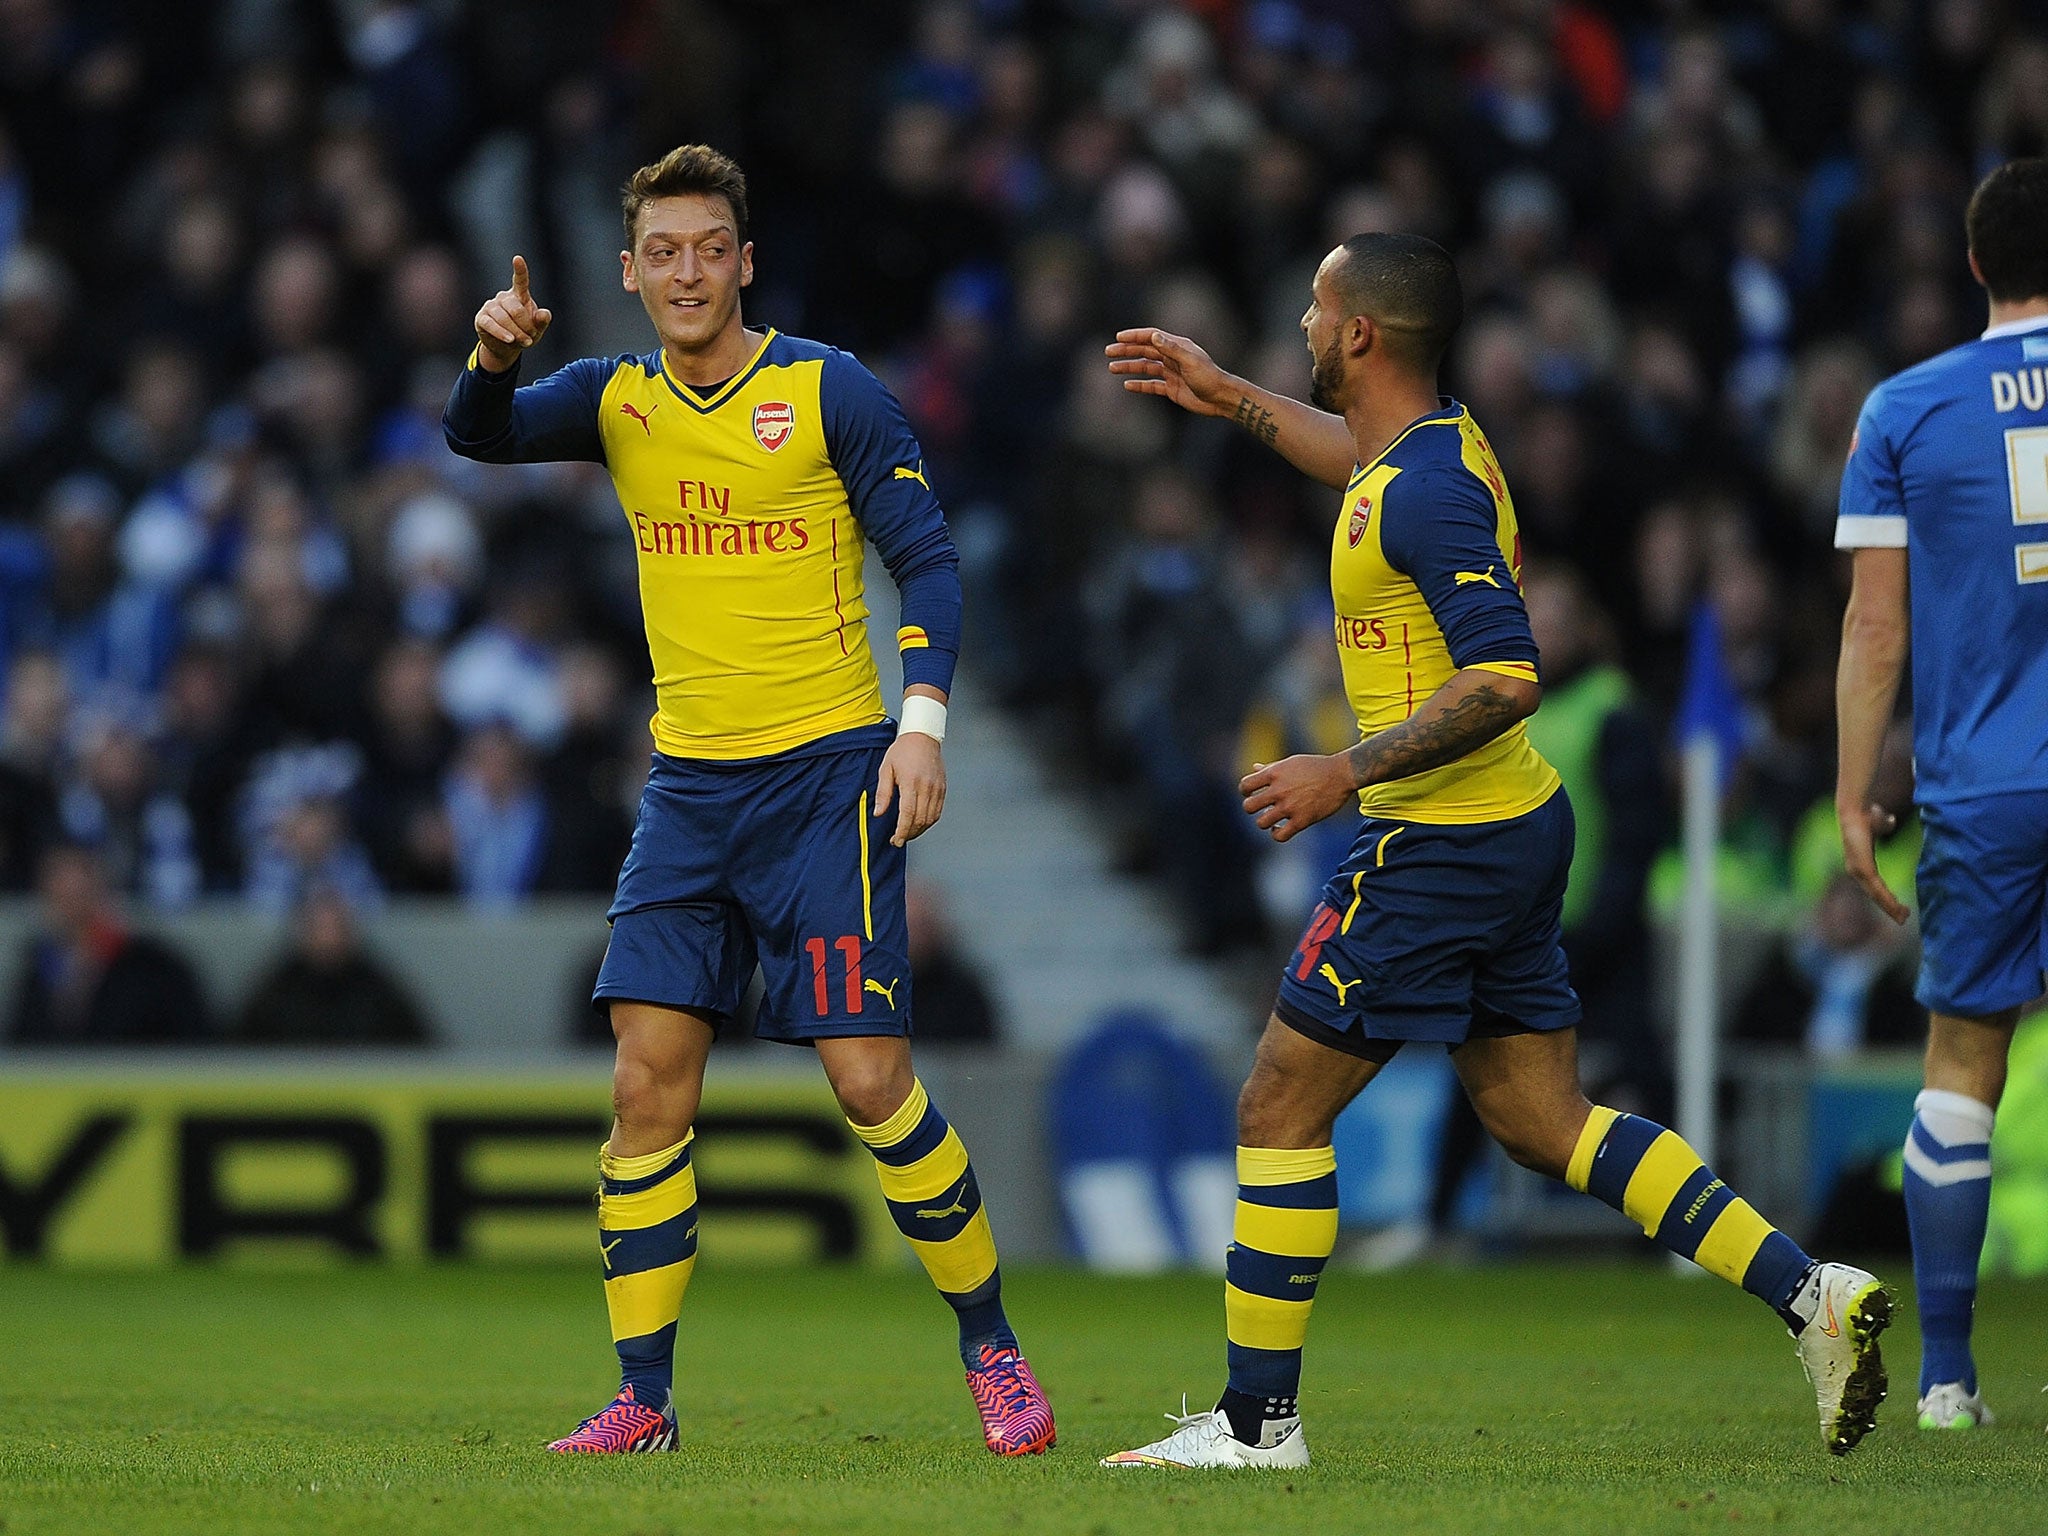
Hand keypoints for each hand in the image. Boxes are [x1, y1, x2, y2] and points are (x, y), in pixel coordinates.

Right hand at [473, 255, 552, 372]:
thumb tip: (544, 314)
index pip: (520, 280)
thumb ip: (542, 321)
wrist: (507, 347)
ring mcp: (491, 306)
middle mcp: (504, 297)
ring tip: (525, 342)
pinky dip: (501, 333)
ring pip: (503, 318)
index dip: (519, 269)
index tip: (518, 258)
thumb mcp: (537, 329)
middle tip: (531, 338)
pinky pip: (491, 324)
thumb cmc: (525, 333)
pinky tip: (510, 340)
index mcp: (519, 295)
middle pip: (515, 308)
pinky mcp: (482, 318)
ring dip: (516, 333)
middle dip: (525, 325)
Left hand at [875, 731, 944, 847]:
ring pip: (930, 818)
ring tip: (908, 833)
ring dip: (919, 830)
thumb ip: (883, 793)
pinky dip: (929, 821)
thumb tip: (879, 813)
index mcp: (911, 783)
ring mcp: (937, 788)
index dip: (902, 831)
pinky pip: (938, 811)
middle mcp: (926, 787)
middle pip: (920, 820)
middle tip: (898, 839)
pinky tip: (919, 823)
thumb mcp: (886, 769)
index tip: (896, 840)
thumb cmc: (902, 751)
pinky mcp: (942, 788)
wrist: (922, 736)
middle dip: (909, 834)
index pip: (908, 815)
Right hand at [1104, 328, 1234, 416]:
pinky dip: (1140, 385)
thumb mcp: (1190, 361)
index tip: (1118, 337)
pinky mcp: (1171, 389)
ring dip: (1129, 367)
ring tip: (1112, 368)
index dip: (1135, 336)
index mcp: (1177, 346)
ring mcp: (1171, 373)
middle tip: (1108, 352)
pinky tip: (1128, 385)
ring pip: (1145, 367)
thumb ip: (1171, 349)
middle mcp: (1173, 358)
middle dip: (1126, 351)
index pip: (1152, 337)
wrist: (1221, 399)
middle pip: (1145, 351)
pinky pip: (1152, 385)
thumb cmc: (1209, 377)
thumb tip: (1153, 336)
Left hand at [1241, 754, 1354, 843]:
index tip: (1252, 793)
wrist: (1341, 774)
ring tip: (1271, 818)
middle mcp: (1279, 790)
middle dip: (1251, 808)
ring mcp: (1290, 806)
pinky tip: (1278, 828)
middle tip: (1260, 807)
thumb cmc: (1316, 766)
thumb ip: (1271, 768)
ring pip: (1261, 823)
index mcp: (1274, 774)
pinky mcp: (1302, 820)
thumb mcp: (1291, 762)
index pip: (1245, 786)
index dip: (1245, 791)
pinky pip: (1280, 836)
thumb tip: (1254, 768)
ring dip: (1264, 821)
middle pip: (1248, 807)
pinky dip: (1276, 834)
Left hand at [1838, 797, 1909, 924]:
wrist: (1858, 810)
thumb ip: (1885, 825)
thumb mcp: (1880, 825)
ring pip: (1876, 895)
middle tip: (1903, 919)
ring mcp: (1858, 871)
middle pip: (1875, 895)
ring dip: (1890, 908)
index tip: (1899, 908)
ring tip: (1903, 918)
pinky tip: (1897, 909)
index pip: (1873, 886)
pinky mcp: (1863, 869)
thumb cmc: (1867, 816)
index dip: (1885, 898)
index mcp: (1861, 863)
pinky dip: (1888, 900)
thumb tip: (1889, 821)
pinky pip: (1877, 889)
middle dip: (1889, 908)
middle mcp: (1856, 870)